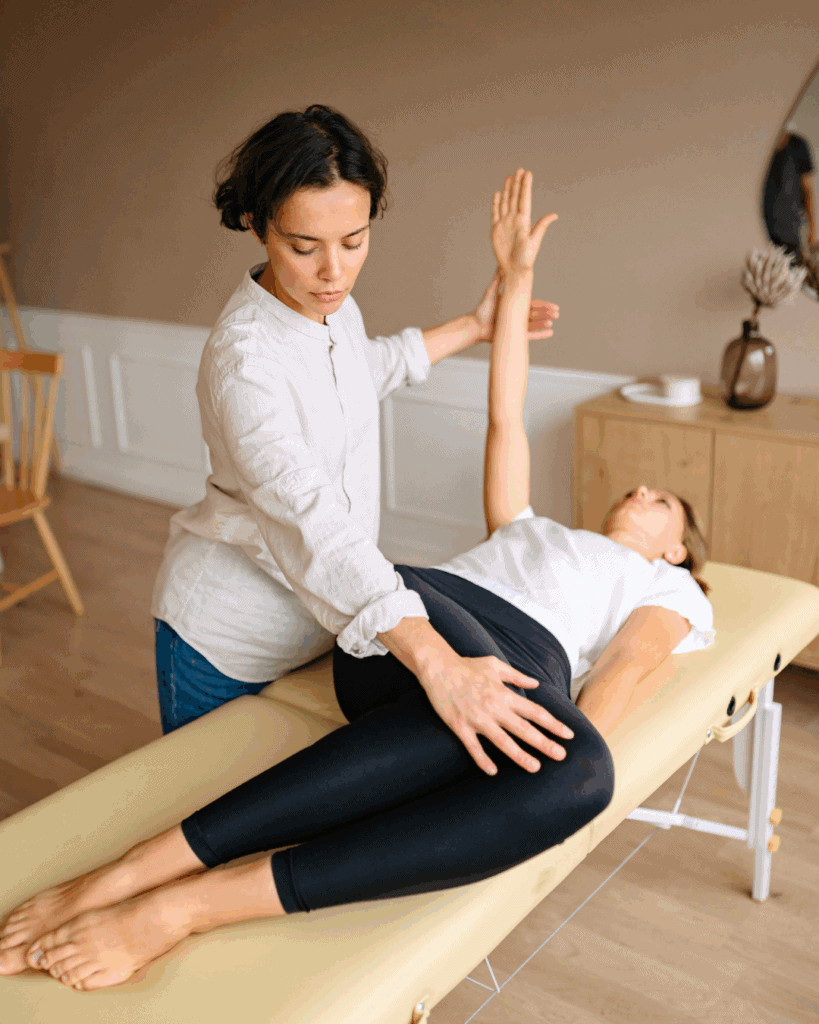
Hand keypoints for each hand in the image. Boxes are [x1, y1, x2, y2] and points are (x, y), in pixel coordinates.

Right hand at [416, 651, 574, 774]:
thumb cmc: (467, 665)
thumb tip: (536, 684)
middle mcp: (494, 708)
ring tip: (535, 767)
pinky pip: (473, 747)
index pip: (535, 712)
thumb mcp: (495, 665)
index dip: (553, 724)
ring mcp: (477, 719)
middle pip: (524, 729)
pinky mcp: (460, 726)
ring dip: (520, 755)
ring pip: (502, 741)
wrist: (437, 667)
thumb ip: (517, 676)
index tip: (568, 735)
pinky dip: (483, 759)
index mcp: (504, 694)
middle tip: (561, 756)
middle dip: (544, 743)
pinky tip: (493, 771)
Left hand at [472, 269, 559, 343]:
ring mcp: (515, 325)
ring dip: (543, 323)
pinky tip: (550, 332)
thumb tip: (503, 263)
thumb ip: (499, 279)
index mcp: (514, 305)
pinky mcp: (513, 334)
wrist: (475, 325)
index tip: (553, 305)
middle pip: (535, 314)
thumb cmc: (482, 309)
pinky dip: (539, 334)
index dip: (543, 304)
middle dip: (546, 313)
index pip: (532, 304)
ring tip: (552, 322)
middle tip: (557, 313)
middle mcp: (516, 315)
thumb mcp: (491, 291)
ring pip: (533, 324)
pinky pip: (528, 336)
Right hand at [492, 168, 556, 275]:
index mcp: (524, 220)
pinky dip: (496, 203)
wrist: (514, 269)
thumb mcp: (535, 240)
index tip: (527, 173)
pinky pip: (495, 213)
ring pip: (505, 202)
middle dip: (517, 183)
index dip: (525, 186)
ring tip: (509, 177)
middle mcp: (514, 219)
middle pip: (514, 197)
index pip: (524, 199)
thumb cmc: (526, 258)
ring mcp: (505, 223)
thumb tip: (554, 214)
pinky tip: (498, 194)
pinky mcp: (496, 229)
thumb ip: (542, 225)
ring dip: (507, 190)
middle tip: (519, 170)